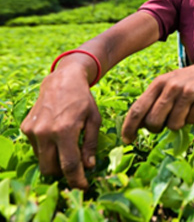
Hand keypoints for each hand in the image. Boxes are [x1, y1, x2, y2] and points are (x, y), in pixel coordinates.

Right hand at [20, 68, 100, 189]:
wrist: (62, 80)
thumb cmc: (83, 99)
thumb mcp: (94, 120)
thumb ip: (91, 145)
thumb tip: (88, 166)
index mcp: (65, 131)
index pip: (69, 165)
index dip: (76, 179)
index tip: (83, 187)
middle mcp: (45, 133)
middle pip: (51, 169)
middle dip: (64, 173)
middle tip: (76, 169)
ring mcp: (33, 131)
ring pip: (42, 160)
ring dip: (55, 161)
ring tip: (68, 148)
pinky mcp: (26, 128)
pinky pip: (36, 149)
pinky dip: (48, 150)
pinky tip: (57, 137)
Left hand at [121, 63, 193, 143]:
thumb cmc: (188, 82)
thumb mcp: (168, 85)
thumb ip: (154, 101)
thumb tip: (138, 125)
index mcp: (159, 83)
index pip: (137, 108)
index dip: (129, 127)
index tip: (127, 139)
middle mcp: (171, 86)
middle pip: (153, 121)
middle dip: (156, 128)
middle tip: (163, 124)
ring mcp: (187, 92)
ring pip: (173, 125)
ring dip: (178, 123)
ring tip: (185, 110)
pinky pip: (191, 121)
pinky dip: (193, 119)